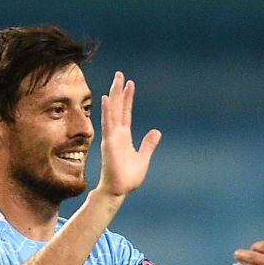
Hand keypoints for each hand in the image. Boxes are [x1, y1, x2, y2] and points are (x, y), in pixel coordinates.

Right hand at [97, 71, 161, 196]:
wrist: (119, 190)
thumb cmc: (128, 177)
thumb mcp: (143, 158)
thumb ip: (148, 144)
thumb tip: (156, 132)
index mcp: (124, 136)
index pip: (125, 113)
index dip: (127, 98)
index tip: (129, 84)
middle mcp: (116, 134)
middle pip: (118, 108)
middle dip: (119, 91)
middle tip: (120, 74)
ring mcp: (112, 137)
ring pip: (113, 111)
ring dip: (114, 95)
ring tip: (116, 80)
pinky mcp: (109, 143)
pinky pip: (108, 124)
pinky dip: (107, 111)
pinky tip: (107, 98)